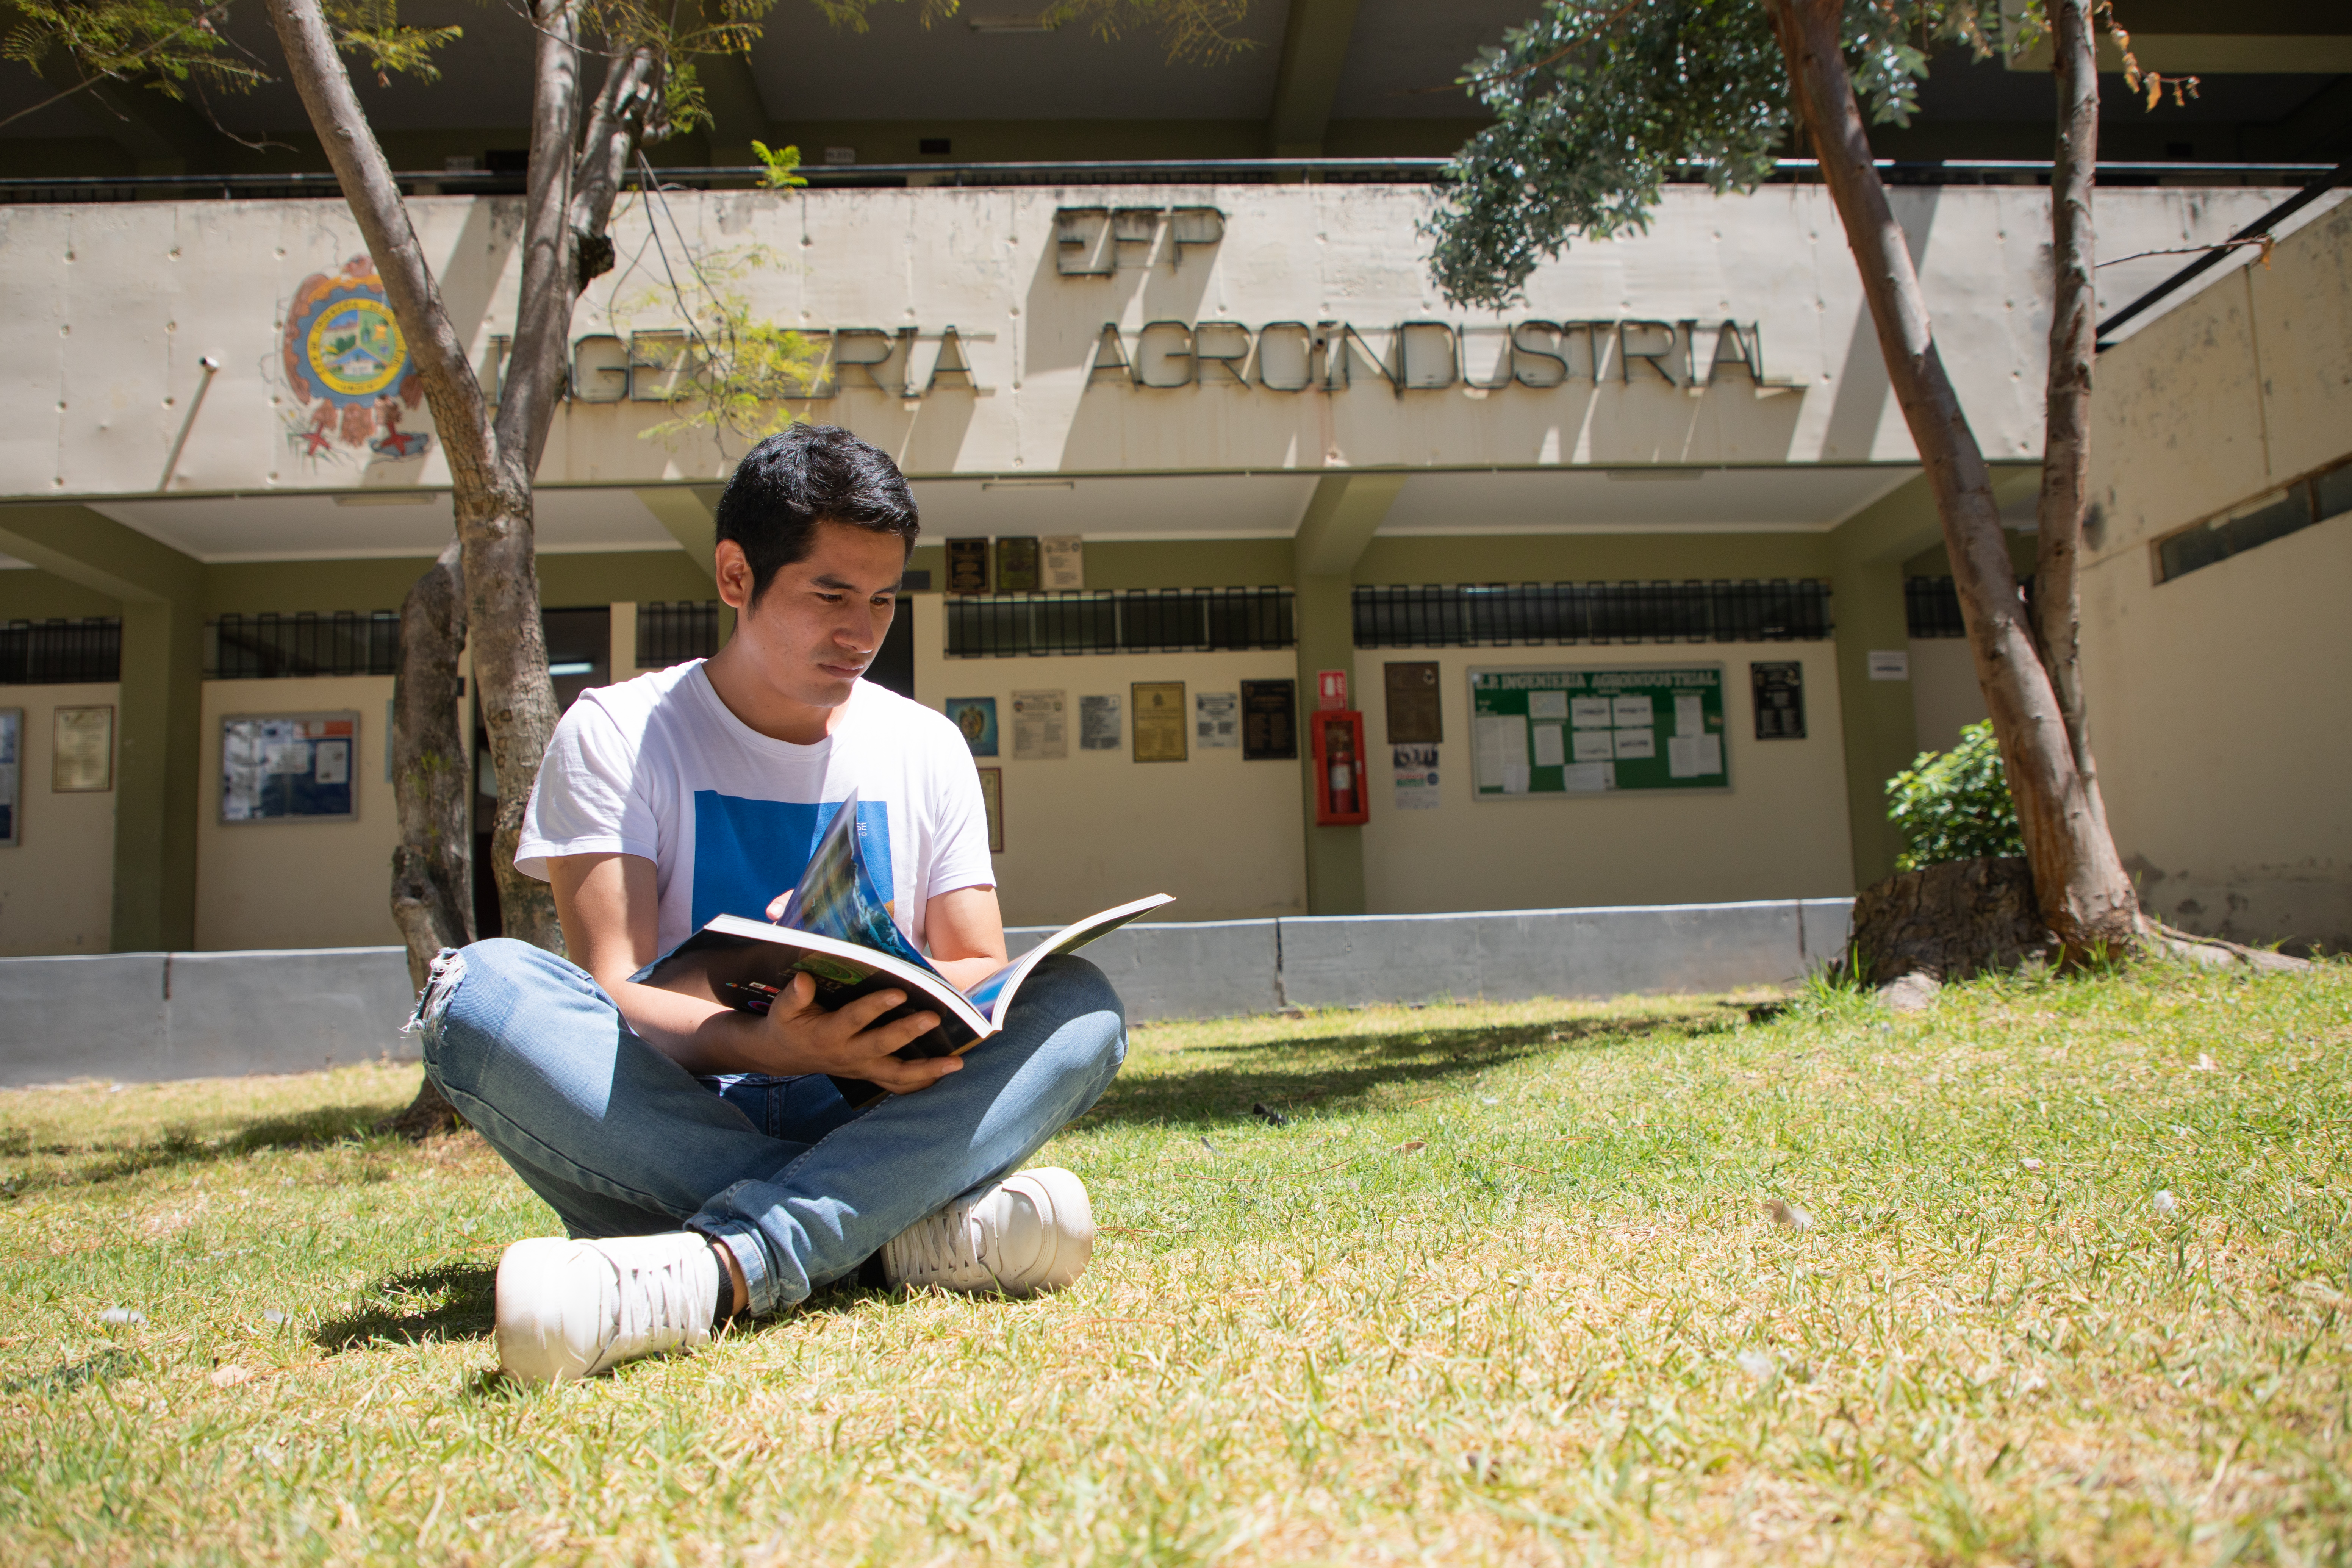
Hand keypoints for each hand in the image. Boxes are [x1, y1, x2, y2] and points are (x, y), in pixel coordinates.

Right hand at [747, 972, 961, 1094]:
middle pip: (882, 1046)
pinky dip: (920, 1083)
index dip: (876, 1006)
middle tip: (934, 1018)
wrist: (783, 1055)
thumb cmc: (787, 1025)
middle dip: (908, 1032)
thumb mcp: (783, 1010)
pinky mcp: (869, 1074)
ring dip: (927, 1070)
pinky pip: (897, 1085)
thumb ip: (795, 996)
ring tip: (956, 1063)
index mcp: (828, 1034)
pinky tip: (944, 1075)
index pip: (855, 1019)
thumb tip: (804, 979)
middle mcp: (848, 1055)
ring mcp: (861, 1068)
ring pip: (897, 1074)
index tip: (900, 992)